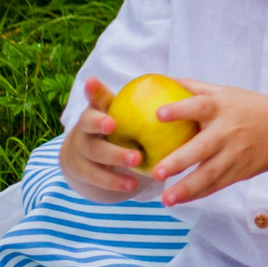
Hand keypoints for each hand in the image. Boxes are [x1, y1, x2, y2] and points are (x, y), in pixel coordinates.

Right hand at [59, 78, 143, 199]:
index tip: (94, 81)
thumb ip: (147, 106)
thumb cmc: (119, 130)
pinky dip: (114, 181)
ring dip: (115, 156)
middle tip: (116, 125)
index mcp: (97, 109)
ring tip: (137, 160)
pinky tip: (133, 185)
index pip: (94, 96)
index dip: (93, 89)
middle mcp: (85, 126)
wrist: (87, 158)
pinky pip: (97, 177)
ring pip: (94, 152)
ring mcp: (80, 149)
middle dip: (101, 123)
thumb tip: (187, 93)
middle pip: (88, 122)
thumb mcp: (126, 116)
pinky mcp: (81, 170)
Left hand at [149, 81, 267, 204]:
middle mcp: (228, 132)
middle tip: (156, 172)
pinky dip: (197, 194)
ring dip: (187, 187)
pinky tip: (179, 199)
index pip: (199, 107)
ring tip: (165, 199)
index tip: (158, 114)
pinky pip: (216, 185)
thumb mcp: (225, 92)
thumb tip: (161, 79)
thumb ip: (194, 88)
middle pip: (202, 148)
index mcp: (222, 108)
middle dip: (179, 161)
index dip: (179, 109)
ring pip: (209, 174)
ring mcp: (235, 154)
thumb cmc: (248, 108)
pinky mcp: (240, 172)